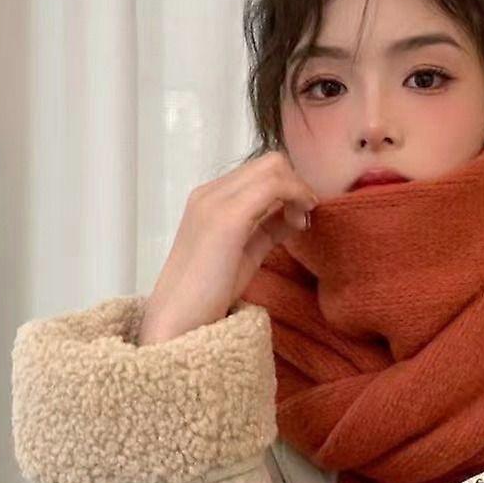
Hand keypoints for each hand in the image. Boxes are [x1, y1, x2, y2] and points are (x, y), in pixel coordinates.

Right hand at [138, 150, 318, 343]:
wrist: (178, 320)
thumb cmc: (208, 294)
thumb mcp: (246, 252)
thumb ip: (268, 228)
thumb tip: (295, 214)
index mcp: (209, 199)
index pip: (260, 171)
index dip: (289, 187)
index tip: (301, 217)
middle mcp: (209, 193)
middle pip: (270, 162)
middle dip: (298, 185)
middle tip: (305, 217)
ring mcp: (215, 202)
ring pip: (274, 168)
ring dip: (299, 191)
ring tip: (301, 223)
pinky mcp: (226, 218)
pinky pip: (273, 187)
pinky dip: (295, 198)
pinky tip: (299, 224)